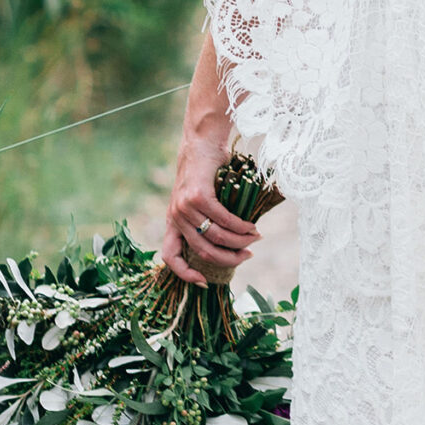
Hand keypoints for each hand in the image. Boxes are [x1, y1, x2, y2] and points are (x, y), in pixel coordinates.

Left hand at [162, 140, 256, 287]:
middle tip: (247, 256)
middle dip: (228, 259)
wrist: (201, 142)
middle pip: (202, 251)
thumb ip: (206, 219)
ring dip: (238, 242)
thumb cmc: (205, 170)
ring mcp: (185, 207)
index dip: (185, 273)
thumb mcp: (199, 199)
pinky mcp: (198, 196)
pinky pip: (222, 219)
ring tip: (255, 239)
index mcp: (172, 221)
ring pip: (215, 237)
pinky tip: (250, 226)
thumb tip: (230, 242)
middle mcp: (175, 217)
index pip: (170, 256)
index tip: (205, 282)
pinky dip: (239, 226)